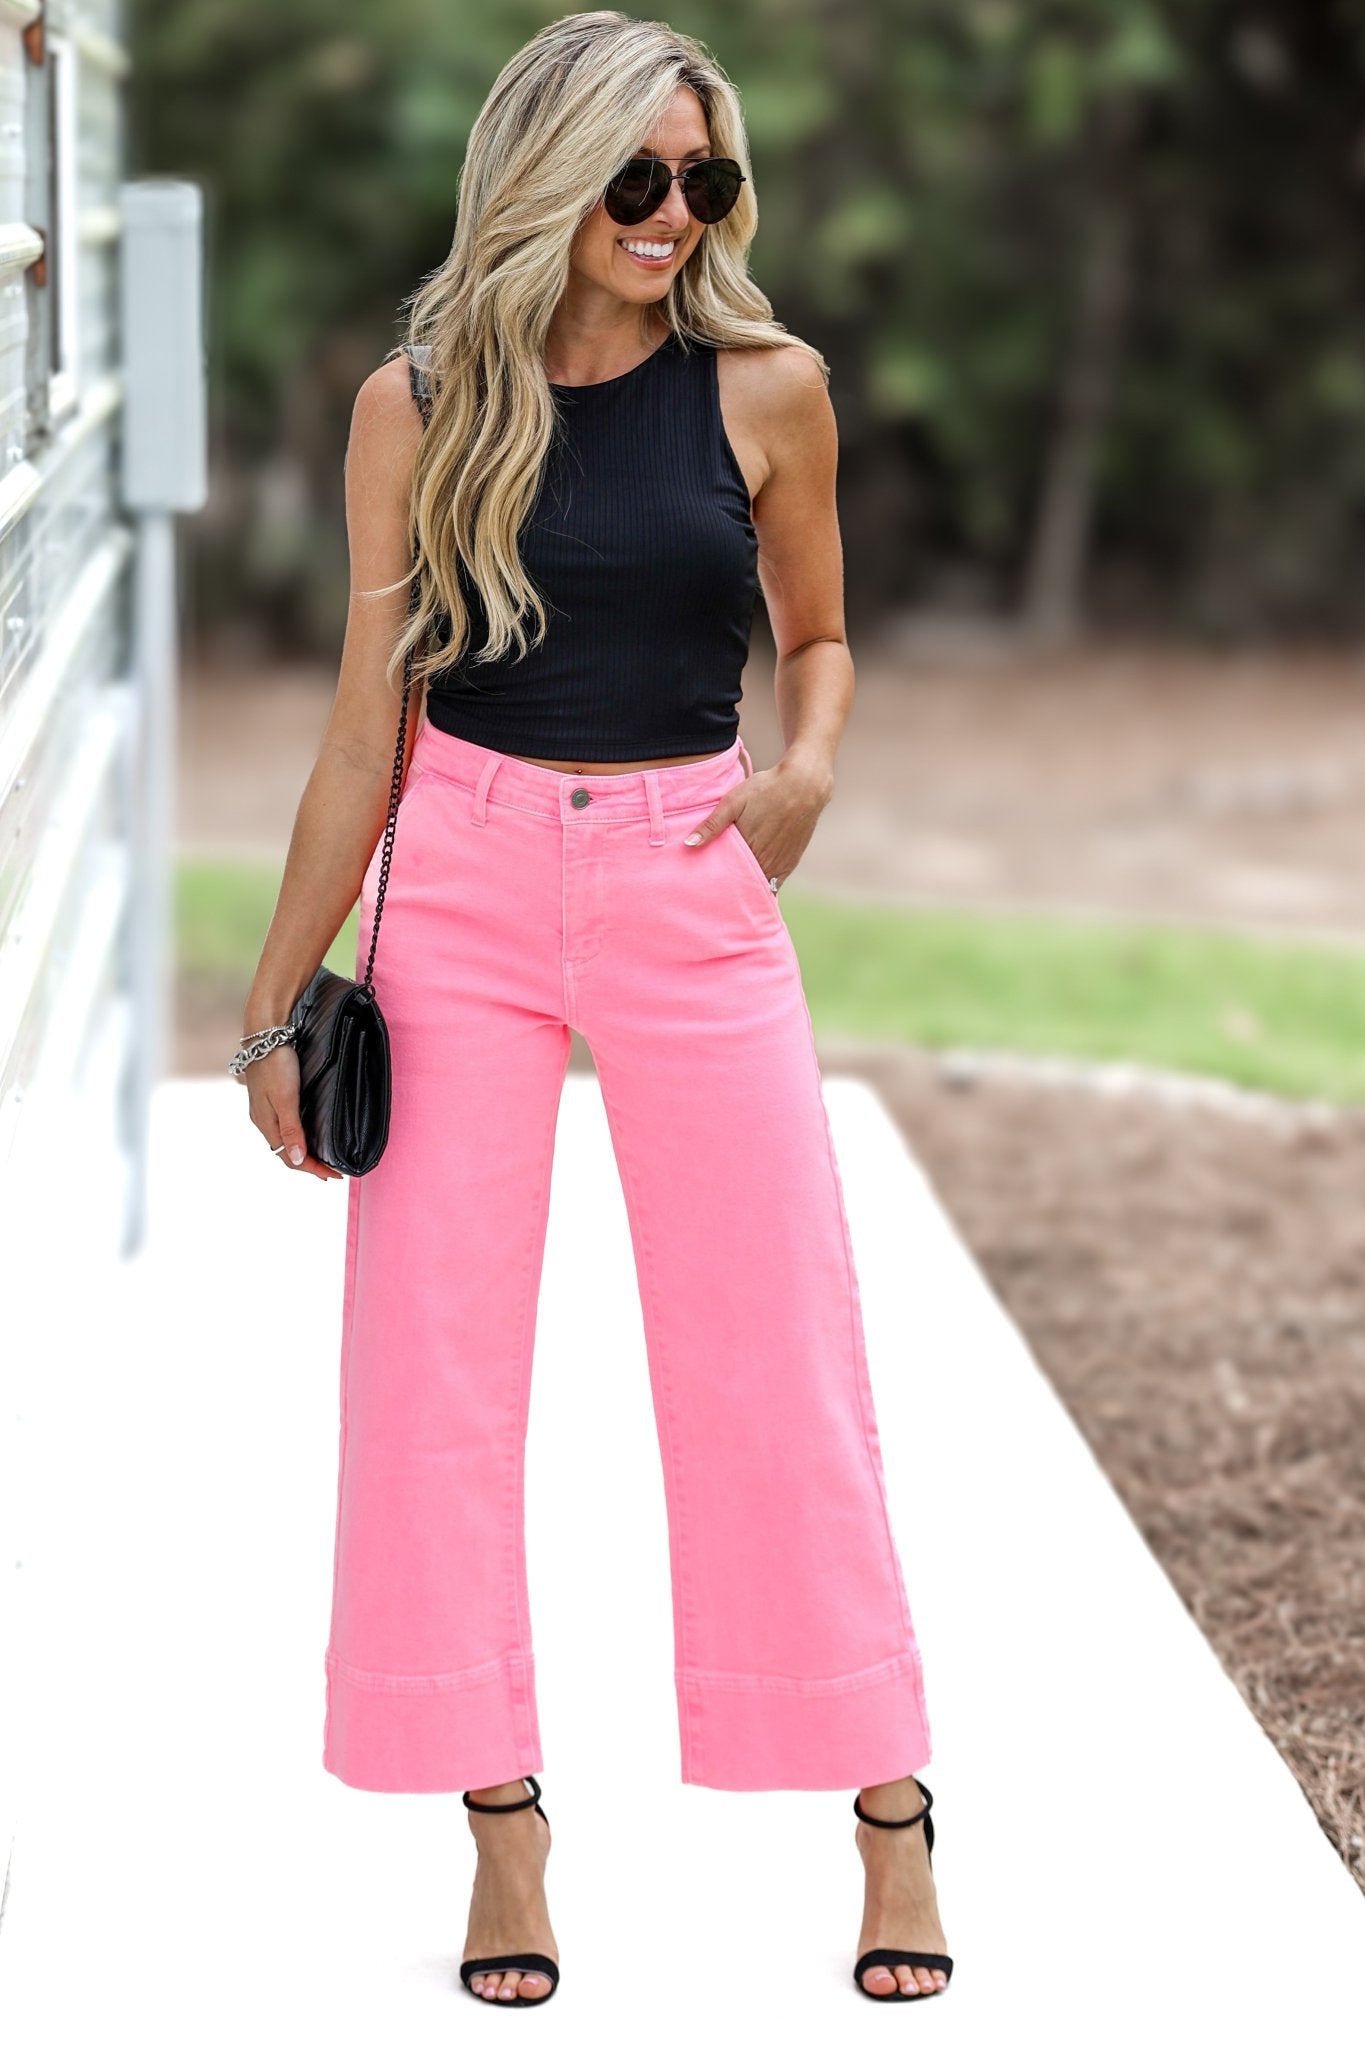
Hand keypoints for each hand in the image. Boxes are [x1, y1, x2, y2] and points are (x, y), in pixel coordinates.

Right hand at [243, 1044, 344, 1180]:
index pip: (289, 1157)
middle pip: (285, 1151)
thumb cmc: (276, 1062)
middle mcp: (263, 1119)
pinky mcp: (270, 1096)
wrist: (264, 1031)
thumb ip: (292, 1129)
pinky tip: (306, 1132)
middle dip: (308, 1164)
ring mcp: (265, 1107)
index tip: (334, 1176)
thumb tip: (298, 1159)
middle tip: (330, 1172)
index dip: (312, 1169)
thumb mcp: (286, 1098)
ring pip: (284, 1139)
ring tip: (320, 1159)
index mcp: (266, 1123)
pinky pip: (283, 1125)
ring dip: (302, 1151)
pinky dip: (297, 1136)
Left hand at [681, 755, 831, 887]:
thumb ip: (712, 825)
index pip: (727, 876)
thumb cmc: (766, 789)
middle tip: (716, 893)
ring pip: (760, 886)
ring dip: (748, 888)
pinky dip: (766, 886)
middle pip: (743, 884)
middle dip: (731, 888)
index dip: (717, 883)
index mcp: (747, 848)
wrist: (804, 785)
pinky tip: (756, 886)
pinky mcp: (791, 861)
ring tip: (734, 892)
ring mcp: (780, 863)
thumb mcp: (734, 801)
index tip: (706, 887)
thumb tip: (688, 844)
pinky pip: (776, 883)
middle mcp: (764, 861)